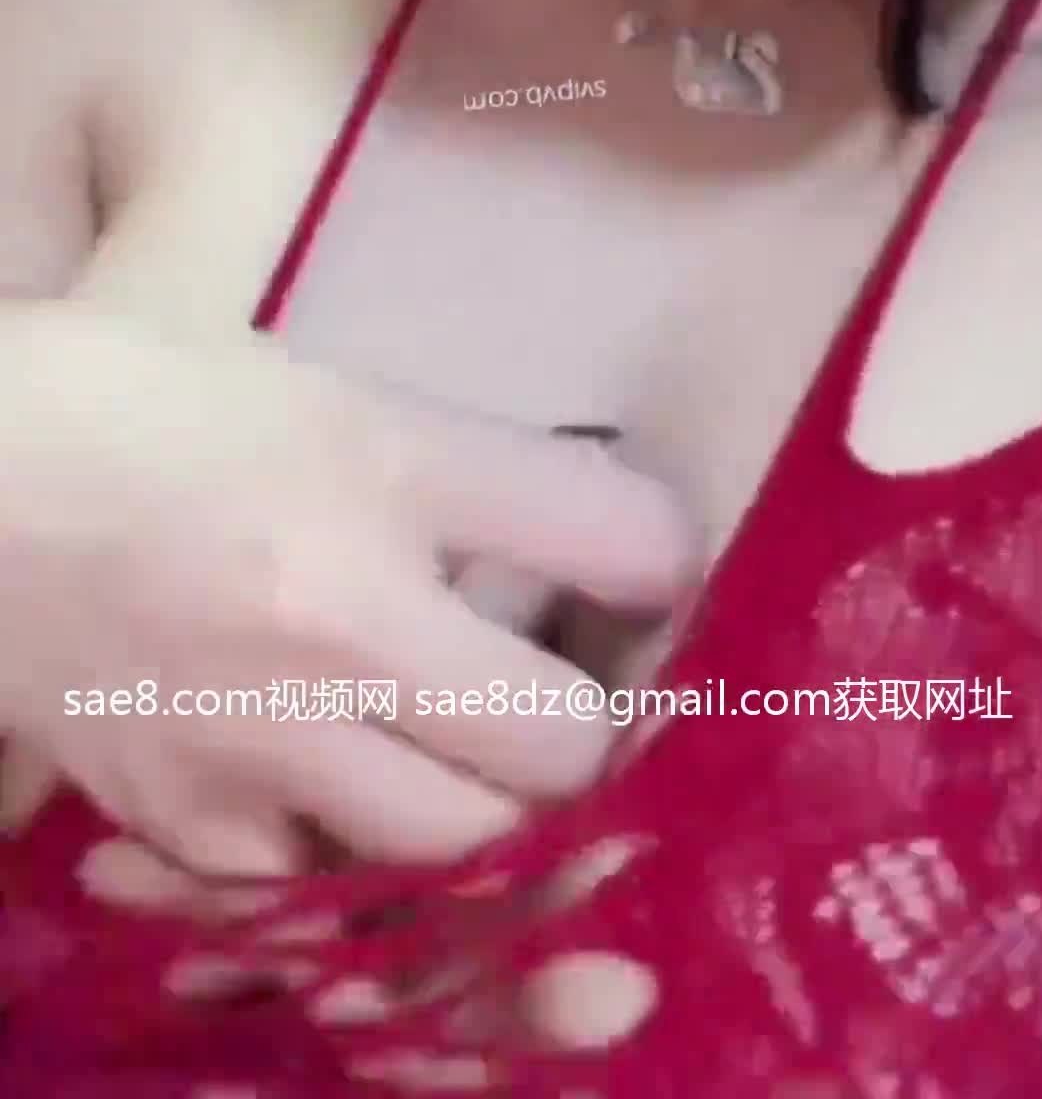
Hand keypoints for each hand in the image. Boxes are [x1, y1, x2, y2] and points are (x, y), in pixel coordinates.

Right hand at [0, 299, 693, 885]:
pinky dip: (357, 842)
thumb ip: (461, 470)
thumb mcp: (330, 390)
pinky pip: (331, 878)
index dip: (664, 562)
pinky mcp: (189, 815)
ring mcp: (265, 735)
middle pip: (566, 740)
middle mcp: (347, 616)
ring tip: (464, 750)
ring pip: (465, 839)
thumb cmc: (148, 399)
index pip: (618, 539)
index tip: (648, 573)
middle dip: (588, 721)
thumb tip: (585, 544)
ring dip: (488, 799)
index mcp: (386, 468)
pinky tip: (336, 780)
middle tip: (561, 687)